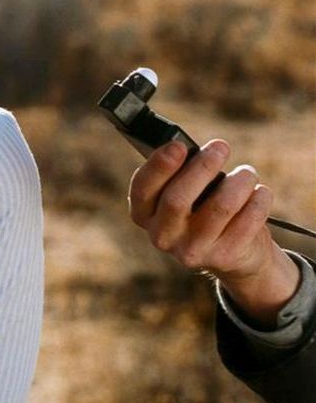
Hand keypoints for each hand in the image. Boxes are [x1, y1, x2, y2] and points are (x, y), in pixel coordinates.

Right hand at [128, 136, 278, 290]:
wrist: (236, 255)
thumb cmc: (204, 208)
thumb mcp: (185, 191)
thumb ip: (181, 173)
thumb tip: (197, 150)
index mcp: (145, 214)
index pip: (142, 189)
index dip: (159, 165)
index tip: (179, 145)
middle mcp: (163, 236)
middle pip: (178, 198)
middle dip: (203, 166)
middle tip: (221, 147)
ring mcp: (193, 250)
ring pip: (220, 207)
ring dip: (239, 181)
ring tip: (247, 173)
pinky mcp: (225, 257)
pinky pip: (248, 220)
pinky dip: (258, 200)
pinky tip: (260, 193)